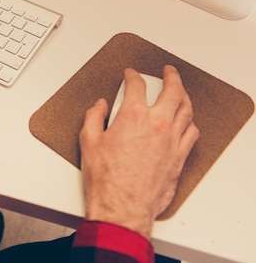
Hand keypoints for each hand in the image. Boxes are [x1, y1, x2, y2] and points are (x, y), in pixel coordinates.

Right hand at [79, 65, 198, 238]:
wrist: (122, 207)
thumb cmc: (106, 179)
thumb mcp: (88, 141)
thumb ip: (94, 117)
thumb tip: (100, 106)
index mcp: (133, 116)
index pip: (137, 85)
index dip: (133, 75)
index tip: (131, 74)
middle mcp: (157, 124)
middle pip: (173, 91)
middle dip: (171, 76)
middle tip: (168, 71)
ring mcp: (172, 141)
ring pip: (187, 109)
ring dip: (184, 96)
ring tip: (180, 91)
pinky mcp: (179, 157)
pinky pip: (192, 132)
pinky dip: (189, 121)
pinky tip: (186, 120)